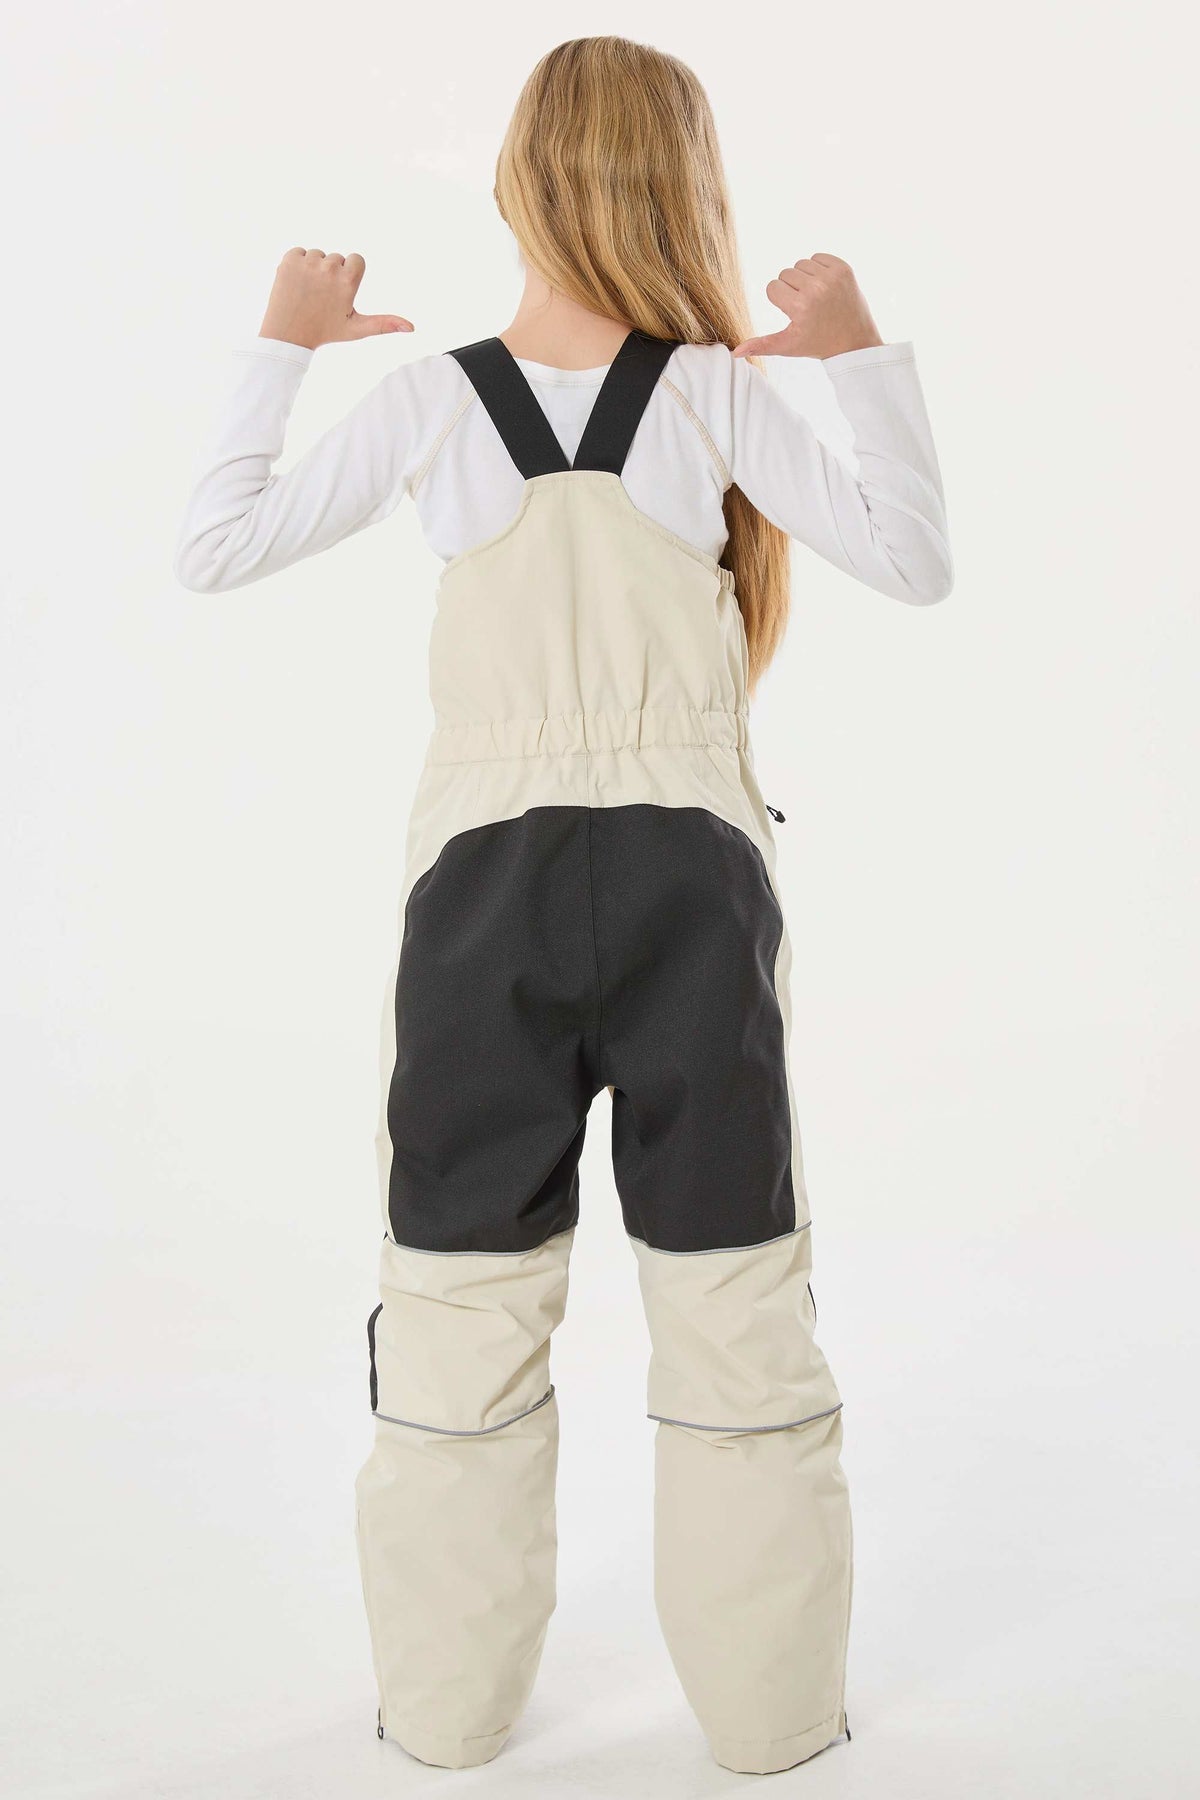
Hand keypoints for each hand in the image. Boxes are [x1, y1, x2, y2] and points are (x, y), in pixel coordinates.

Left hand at [259, 247, 412, 350]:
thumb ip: (384, 324)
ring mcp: (308, 262)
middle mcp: (330, 268)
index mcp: (348, 281)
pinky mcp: (289, 260)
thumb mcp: (356, 329)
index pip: (356, 259)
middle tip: (322, 297)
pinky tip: (295, 284)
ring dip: (313, 269)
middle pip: (336, 258)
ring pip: (318, 255)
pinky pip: (299, 252)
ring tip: (308, 292)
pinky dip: (296, 265)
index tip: (340, 291)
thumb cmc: (325, 332)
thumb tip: (412, 328)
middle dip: (331, 274)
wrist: (287, 334)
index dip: (349, 274)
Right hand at [733, 254, 882, 359]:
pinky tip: (826, 287)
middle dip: (791, 288)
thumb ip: (761, 345)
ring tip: (816, 297)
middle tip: (807, 307)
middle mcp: (816, 289)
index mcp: (800, 307)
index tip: (794, 313)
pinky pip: (818, 257)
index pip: (772, 287)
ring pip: (800, 264)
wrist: (855, 340)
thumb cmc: (818, 344)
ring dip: (804, 278)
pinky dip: (818, 269)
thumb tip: (735, 352)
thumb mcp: (788, 346)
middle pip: (785, 273)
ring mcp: (832, 277)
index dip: (780, 300)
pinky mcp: (843, 268)